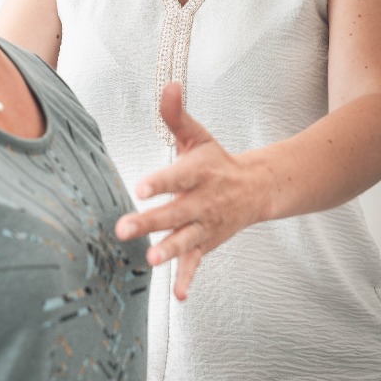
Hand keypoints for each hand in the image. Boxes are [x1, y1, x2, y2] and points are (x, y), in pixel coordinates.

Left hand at [115, 82, 263, 300]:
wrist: (256, 189)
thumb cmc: (216, 160)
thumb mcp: (198, 135)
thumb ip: (176, 114)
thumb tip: (168, 83)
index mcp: (198, 171)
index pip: (177, 176)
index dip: (160, 180)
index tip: (140, 186)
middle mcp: (202, 200)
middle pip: (174, 212)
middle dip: (149, 222)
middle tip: (123, 229)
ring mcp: (205, 225)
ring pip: (184, 240)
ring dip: (168, 251)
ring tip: (149, 260)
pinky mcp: (206, 243)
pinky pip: (196, 263)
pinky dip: (189, 279)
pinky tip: (179, 296)